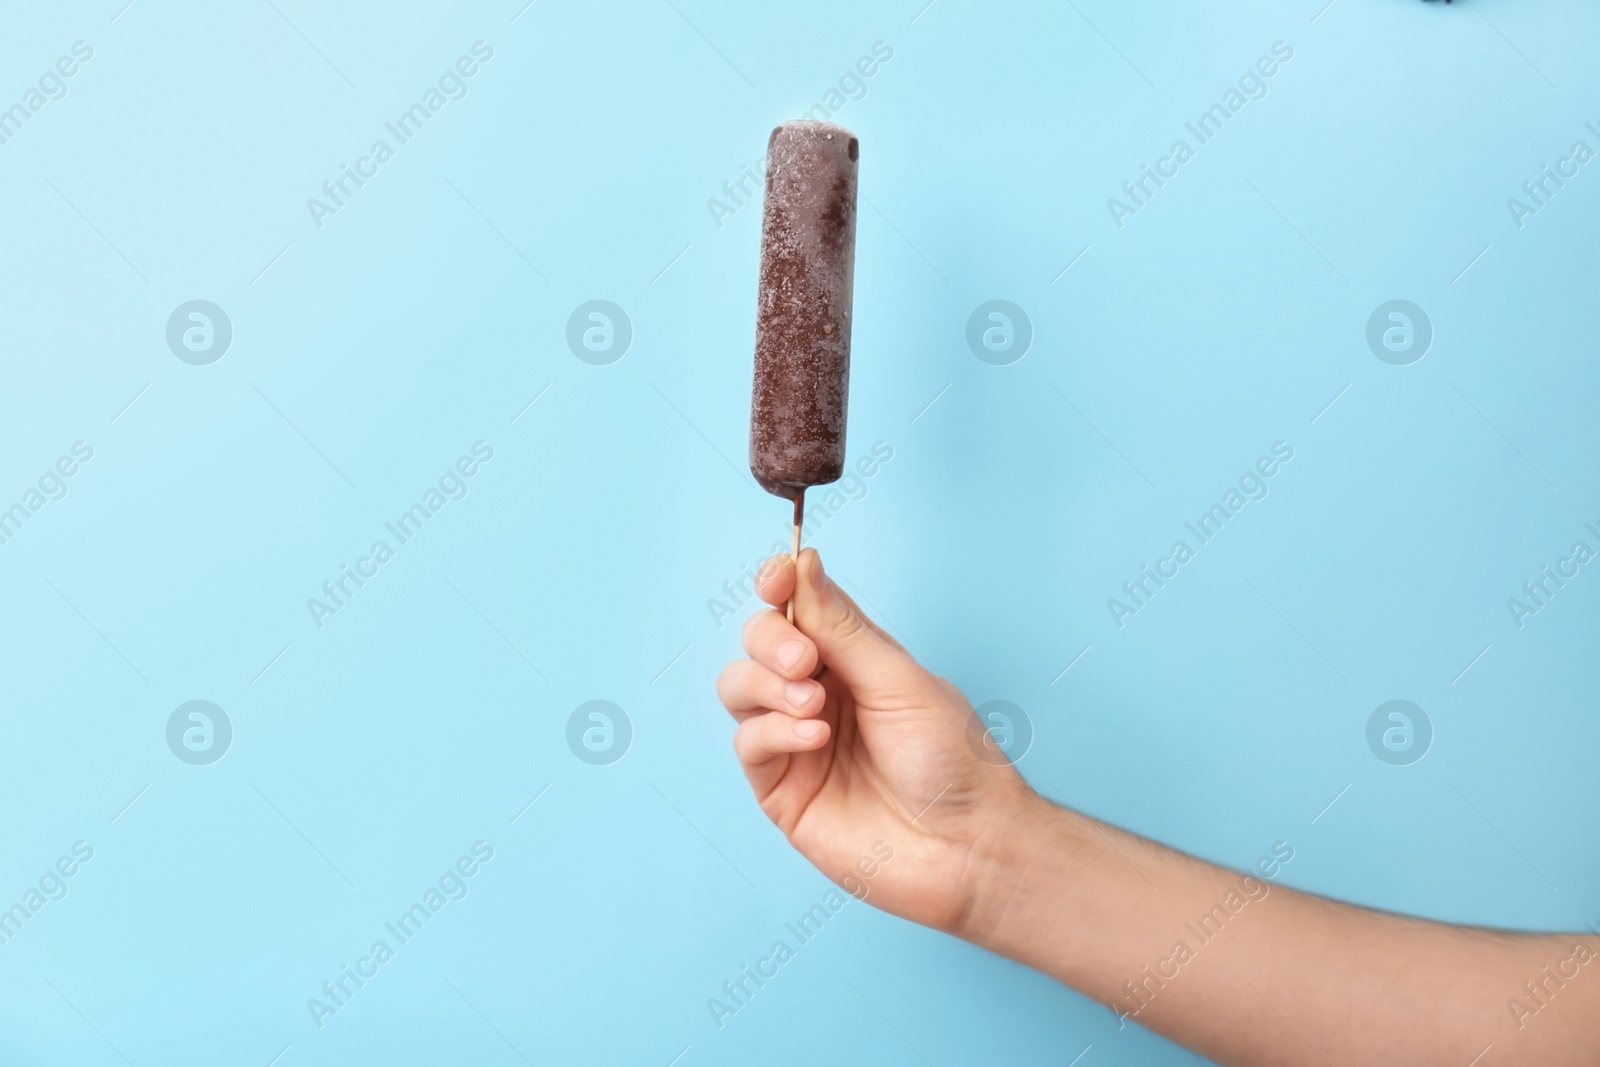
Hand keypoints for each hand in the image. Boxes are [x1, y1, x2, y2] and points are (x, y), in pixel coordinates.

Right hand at [716, 548, 1039, 932]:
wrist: (969, 846)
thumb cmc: (954, 761)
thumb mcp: (900, 678)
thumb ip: (842, 627)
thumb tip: (803, 562)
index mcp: (854, 660)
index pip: (800, 608)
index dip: (780, 585)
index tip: (777, 577)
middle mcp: (819, 694)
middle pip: (759, 642)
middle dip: (771, 640)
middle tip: (804, 660)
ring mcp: (796, 742)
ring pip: (739, 687)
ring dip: (766, 684)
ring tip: (813, 703)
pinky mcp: (781, 790)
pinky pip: (748, 743)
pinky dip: (773, 730)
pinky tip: (814, 737)